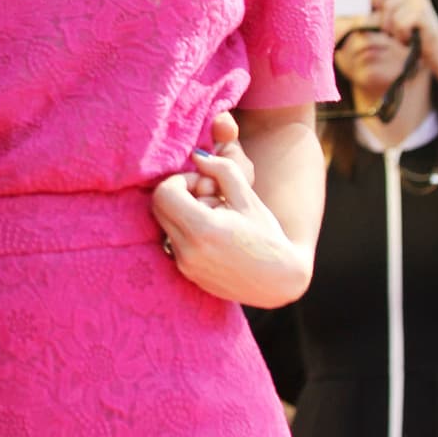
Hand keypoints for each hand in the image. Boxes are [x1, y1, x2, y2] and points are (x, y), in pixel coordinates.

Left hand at [152, 125, 310, 307]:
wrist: (279, 282)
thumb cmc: (266, 236)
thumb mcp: (247, 197)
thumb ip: (221, 169)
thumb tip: (196, 155)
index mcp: (202, 230)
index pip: (164, 193)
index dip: (181, 180)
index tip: (205, 184)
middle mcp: (188, 251)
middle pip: (159, 207)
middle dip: (181, 195)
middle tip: (210, 198)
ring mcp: (185, 266)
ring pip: (166, 224)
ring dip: (185, 214)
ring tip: (216, 219)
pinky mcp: (186, 274)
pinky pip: (174, 242)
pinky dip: (188, 232)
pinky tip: (214, 236)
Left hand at [375, 0, 437, 59]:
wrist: (436, 49)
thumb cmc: (412, 35)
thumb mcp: (396, 19)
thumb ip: (383, 10)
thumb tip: (363, 12)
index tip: (375, 11)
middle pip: (387, 5)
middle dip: (386, 22)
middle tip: (393, 33)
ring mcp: (420, 2)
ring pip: (393, 16)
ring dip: (395, 31)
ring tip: (405, 35)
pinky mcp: (421, 14)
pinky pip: (400, 25)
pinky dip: (402, 36)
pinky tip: (411, 38)